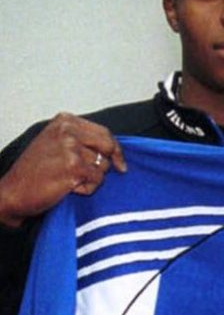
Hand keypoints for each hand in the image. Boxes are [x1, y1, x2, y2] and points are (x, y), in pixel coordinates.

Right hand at [0, 113, 126, 226]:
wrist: (12, 192)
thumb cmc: (34, 172)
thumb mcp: (55, 143)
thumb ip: (81, 139)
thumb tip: (114, 148)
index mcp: (65, 121)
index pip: (104, 132)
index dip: (116, 149)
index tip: (120, 162)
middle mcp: (68, 131)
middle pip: (109, 146)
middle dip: (108, 164)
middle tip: (93, 176)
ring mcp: (71, 149)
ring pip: (104, 166)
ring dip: (91, 179)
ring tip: (69, 181)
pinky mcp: (74, 168)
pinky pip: (97, 181)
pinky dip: (87, 189)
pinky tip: (69, 189)